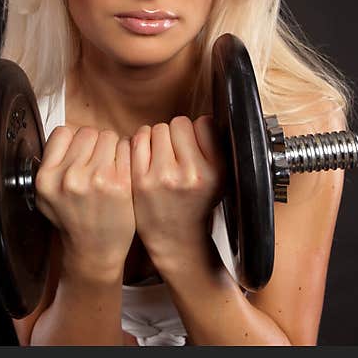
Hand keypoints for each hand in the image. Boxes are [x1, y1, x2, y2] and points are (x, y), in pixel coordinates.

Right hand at [34, 126, 134, 280]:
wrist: (94, 250)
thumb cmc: (73, 219)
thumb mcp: (46, 195)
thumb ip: (52, 165)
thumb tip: (67, 136)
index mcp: (47, 178)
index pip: (63, 133)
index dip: (74, 141)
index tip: (80, 153)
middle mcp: (69, 177)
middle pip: (89, 132)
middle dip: (95, 143)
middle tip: (98, 162)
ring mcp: (96, 179)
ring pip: (109, 136)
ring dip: (113, 147)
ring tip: (110, 167)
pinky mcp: (121, 183)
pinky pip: (127, 148)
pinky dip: (127, 155)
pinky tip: (123, 171)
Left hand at [130, 115, 223, 267]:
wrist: (175, 239)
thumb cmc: (195, 203)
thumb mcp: (219, 179)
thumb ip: (214, 147)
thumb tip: (201, 118)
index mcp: (215, 171)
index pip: (203, 123)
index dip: (196, 132)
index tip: (193, 145)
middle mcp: (191, 173)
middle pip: (178, 123)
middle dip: (176, 134)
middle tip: (175, 153)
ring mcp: (164, 177)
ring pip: (158, 129)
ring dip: (158, 137)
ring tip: (162, 156)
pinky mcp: (140, 181)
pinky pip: (139, 139)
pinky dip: (141, 142)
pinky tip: (147, 156)